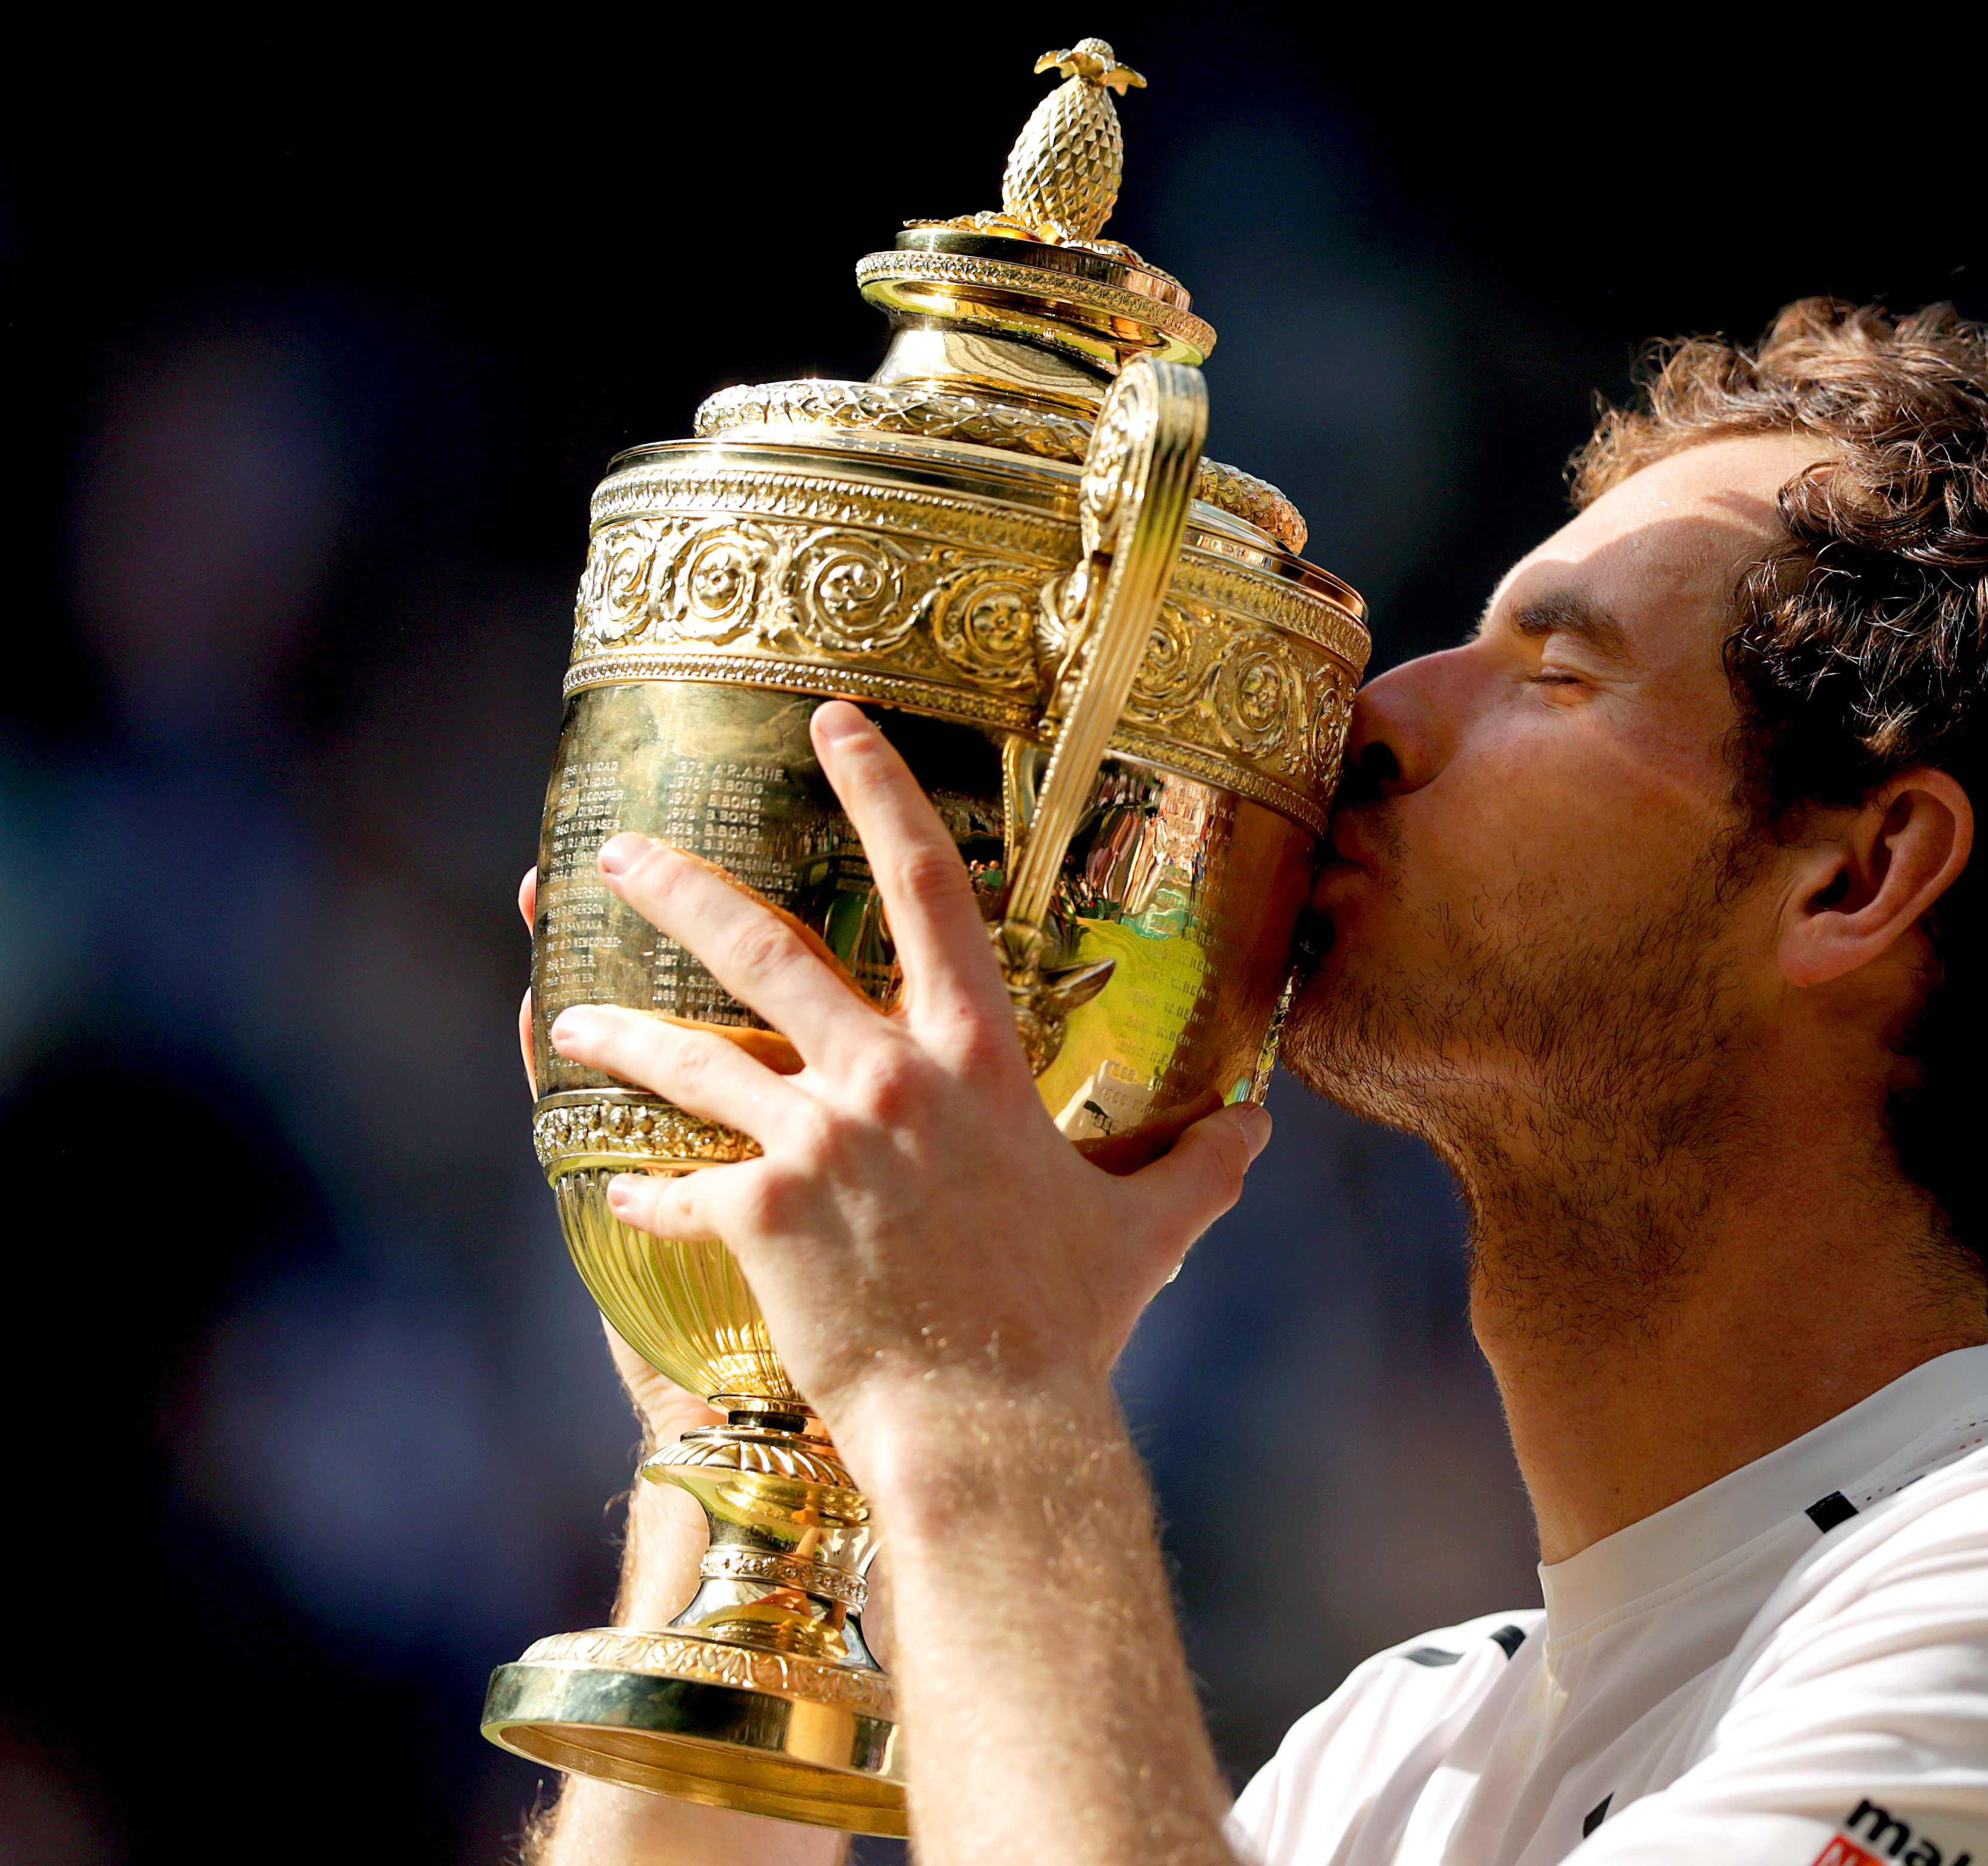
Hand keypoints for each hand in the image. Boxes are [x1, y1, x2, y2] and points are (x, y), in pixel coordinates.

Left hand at [542, 699, 1271, 1437]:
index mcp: (976, 1060)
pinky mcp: (759, 1215)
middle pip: (764, 950)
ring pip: (691, 1060)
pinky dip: (646, 1189)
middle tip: (617, 850)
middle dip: (680, 887)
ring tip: (571, 1018)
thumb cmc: (1068, 1326)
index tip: (830, 724)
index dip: (878, 789)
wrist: (989, 1421)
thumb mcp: (1147, 1232)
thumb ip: (1198, 1166)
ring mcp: (817, 1143)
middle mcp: (887, 1079)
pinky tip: (619, 1189)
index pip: (929, 887)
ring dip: (621, 1031)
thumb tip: (1256, 1124)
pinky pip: (678, 1189)